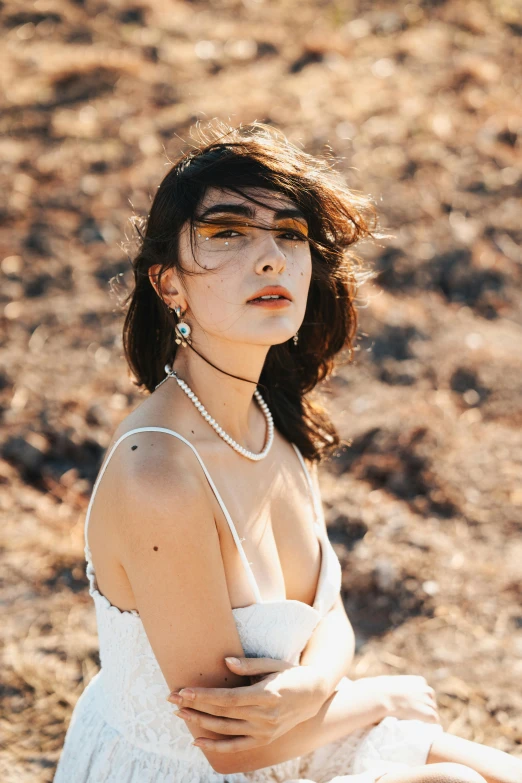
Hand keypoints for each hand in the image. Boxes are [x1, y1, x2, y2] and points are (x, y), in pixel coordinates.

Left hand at [168, 656, 326, 753]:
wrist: (313, 695)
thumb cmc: (290, 674)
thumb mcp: (273, 664)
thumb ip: (249, 664)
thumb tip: (226, 662)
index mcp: (265, 695)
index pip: (227, 698)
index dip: (204, 696)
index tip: (184, 691)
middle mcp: (263, 717)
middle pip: (222, 714)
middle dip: (194, 706)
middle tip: (172, 698)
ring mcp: (263, 731)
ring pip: (224, 730)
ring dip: (199, 722)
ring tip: (179, 713)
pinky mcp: (263, 740)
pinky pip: (235, 747)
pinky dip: (215, 746)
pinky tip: (197, 740)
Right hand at [357, 674, 439, 723]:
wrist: (381, 697)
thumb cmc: (380, 690)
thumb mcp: (389, 683)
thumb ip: (394, 687)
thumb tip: (374, 688)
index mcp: (419, 680)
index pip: (426, 693)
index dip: (418, 701)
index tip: (409, 706)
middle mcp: (427, 689)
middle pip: (431, 702)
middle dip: (424, 709)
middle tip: (411, 715)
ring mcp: (429, 701)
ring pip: (433, 712)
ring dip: (425, 717)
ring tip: (412, 720)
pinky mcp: (430, 713)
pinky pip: (434, 721)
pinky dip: (428, 724)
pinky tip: (418, 725)